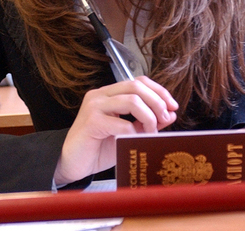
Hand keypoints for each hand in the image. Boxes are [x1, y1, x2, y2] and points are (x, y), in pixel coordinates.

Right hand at [54, 76, 177, 185]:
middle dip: (157, 102)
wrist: (72, 164)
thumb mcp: (128, 133)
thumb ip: (146, 122)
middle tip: (165, 119)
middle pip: (136, 86)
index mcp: (108, 94)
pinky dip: (135, 133)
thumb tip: (170, 114)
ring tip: (151, 133)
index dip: (158, 91)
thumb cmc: (97, 148)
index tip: (172, 106)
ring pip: (132, 101)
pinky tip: (135, 141)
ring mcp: (94, 107)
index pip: (138, 81)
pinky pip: (122, 123)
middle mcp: (100, 95)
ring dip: (149, 118)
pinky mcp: (92, 122)